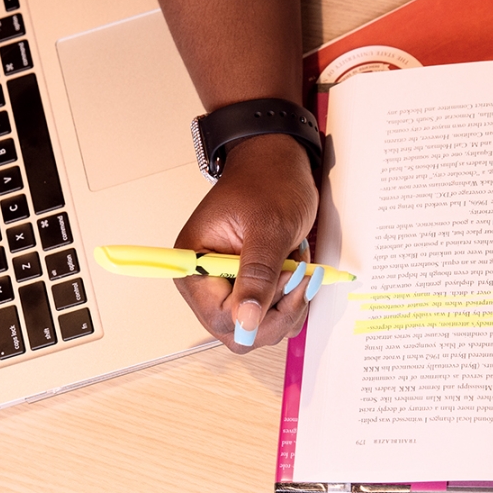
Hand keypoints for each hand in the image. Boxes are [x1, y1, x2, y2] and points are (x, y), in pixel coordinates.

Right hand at [174, 134, 318, 352]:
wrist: (277, 162)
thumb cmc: (268, 182)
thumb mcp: (268, 227)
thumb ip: (257, 275)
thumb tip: (245, 321)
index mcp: (194, 265)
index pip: (219, 316)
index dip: (255, 313)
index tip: (286, 284)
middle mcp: (205, 281)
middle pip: (238, 330)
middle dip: (276, 311)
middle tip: (298, 275)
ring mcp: (228, 286)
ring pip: (258, 327)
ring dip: (288, 302)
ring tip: (295, 263)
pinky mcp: (249, 287)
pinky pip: (271, 314)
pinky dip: (292, 297)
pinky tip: (295, 268)